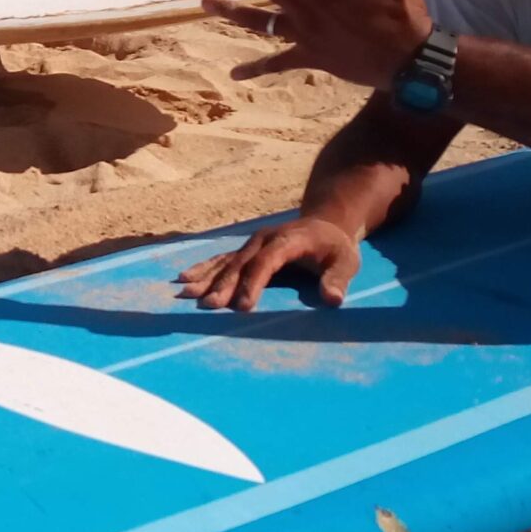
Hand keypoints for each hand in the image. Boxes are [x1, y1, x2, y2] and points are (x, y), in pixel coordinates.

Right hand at [178, 215, 364, 310]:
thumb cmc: (335, 248)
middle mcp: (264, 239)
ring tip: (186, 293)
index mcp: (288, 241)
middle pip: (241, 263)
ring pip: (226, 261)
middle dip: (223, 285)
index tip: (243, 306)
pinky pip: (221, 259)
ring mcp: (252, 243)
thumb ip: (338, 279)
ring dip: (206, 278)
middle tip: (209, 306)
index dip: (254, 282)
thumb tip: (332, 299)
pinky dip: (203, 269)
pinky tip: (184, 278)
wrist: (324, 225)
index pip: (267, 261)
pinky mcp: (245, 249)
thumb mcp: (346, 262)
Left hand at [196, 0, 429, 87]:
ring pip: (258, 21)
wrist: (406, 59)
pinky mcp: (308, 56)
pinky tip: (235, 75)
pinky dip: (256, 69)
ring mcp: (302, 32)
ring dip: (230, 12)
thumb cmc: (401, 10)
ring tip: (203, 4)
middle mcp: (302, 5)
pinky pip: (277, 63)